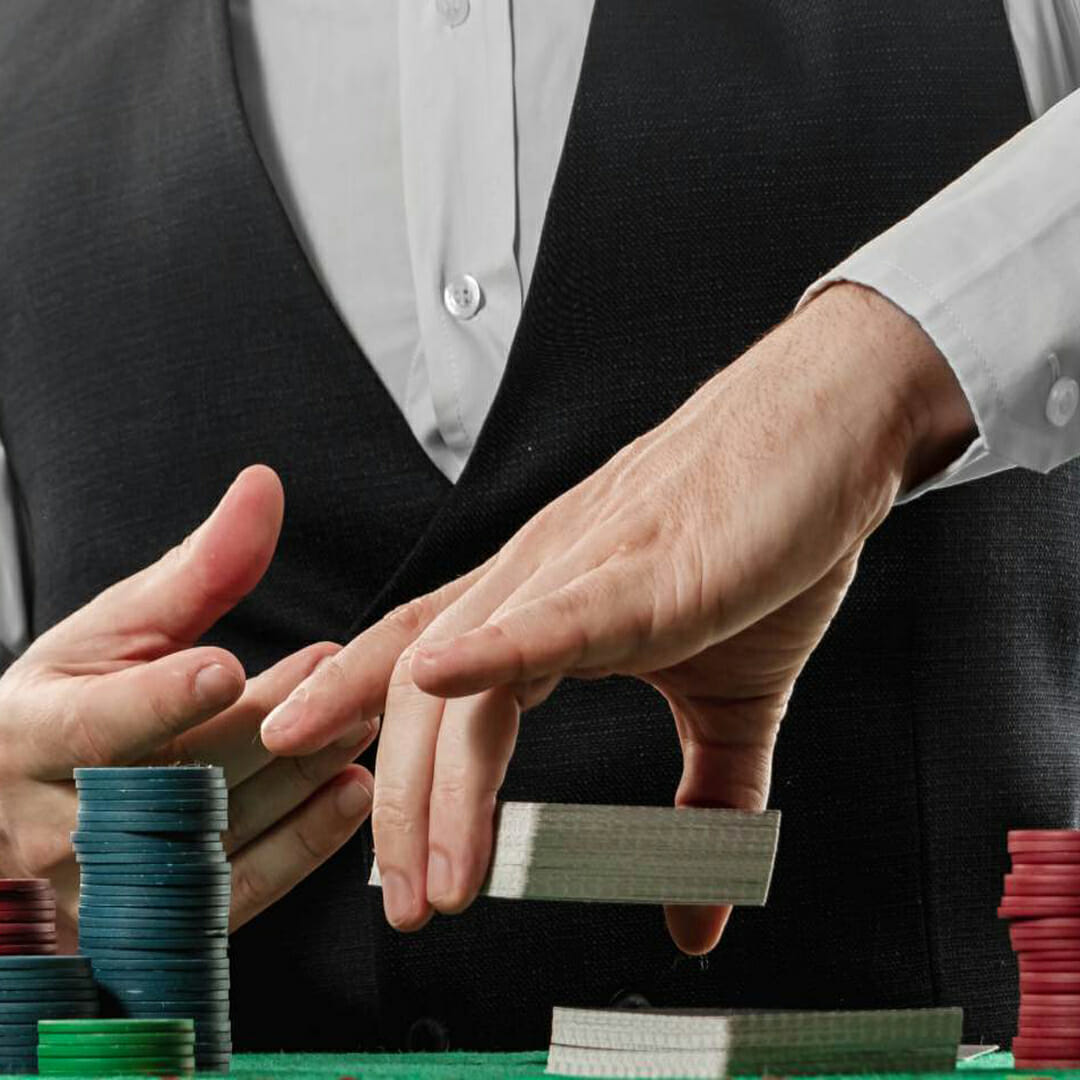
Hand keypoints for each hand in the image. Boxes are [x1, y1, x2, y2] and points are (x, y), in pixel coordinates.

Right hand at [0, 466, 375, 948]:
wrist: (17, 805)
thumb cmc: (64, 704)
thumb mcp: (111, 631)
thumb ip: (196, 571)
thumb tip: (265, 487)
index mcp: (33, 739)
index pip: (98, 727)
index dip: (159, 701)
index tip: (221, 669)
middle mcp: (61, 825)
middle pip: (177, 780)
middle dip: (266, 724)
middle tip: (341, 673)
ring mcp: (105, 888)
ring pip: (217, 836)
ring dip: (301, 778)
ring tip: (364, 721)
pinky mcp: (154, 923)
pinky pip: (237, 893)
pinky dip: (303, 846)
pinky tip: (352, 793)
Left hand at [260, 284, 972, 952]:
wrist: (824, 432)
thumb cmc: (763, 539)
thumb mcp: (727, 695)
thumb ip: (705, 798)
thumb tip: (699, 914)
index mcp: (536, 607)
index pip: (422, 689)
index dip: (388, 770)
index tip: (382, 860)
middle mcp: (531, 581)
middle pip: (419, 698)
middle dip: (398, 813)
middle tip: (403, 906)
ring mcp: (577, 568)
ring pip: (467, 674)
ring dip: (439, 785)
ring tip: (436, 878)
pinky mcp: (642, 566)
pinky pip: (551, 613)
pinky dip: (490, 650)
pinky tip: (442, 680)